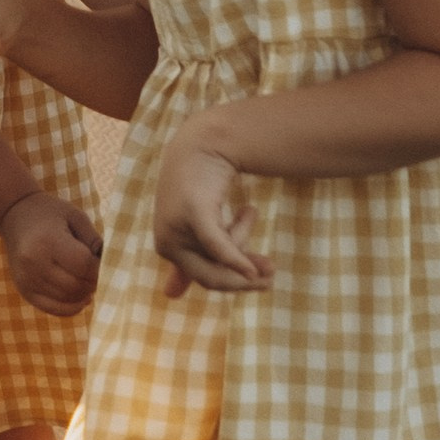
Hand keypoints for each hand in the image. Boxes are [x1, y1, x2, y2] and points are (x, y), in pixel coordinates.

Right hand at [0, 192, 102, 316]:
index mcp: (48, 241)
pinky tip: (80, 298)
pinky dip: (71, 307)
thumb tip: (108, 265)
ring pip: (67, 299)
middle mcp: (34, 264)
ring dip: (84, 295)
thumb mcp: (75, 216)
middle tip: (100, 275)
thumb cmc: (50, 214)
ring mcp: (27, 280)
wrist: (14, 215)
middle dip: (93, 283)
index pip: (83, 265)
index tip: (105, 263)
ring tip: (89, 283)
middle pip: (76, 285)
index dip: (100, 268)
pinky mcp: (24, 291)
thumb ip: (93, 240)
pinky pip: (53, 309)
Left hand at [153, 118, 273, 299]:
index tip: (262, 281)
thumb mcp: (194, 225)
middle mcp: (167, 244)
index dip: (236, 285)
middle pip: (214, 278)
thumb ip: (187, 258)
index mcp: (167, 249)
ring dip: (244, 236)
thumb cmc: (197, 185)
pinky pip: (219, 247)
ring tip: (248, 211)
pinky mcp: (194, 216)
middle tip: (272, 274)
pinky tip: (253, 268)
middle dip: (245, 280)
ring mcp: (178, 230)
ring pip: (223, 257)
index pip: (207, 279)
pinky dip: (237, 260)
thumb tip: (170, 295)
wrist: (201, 145)